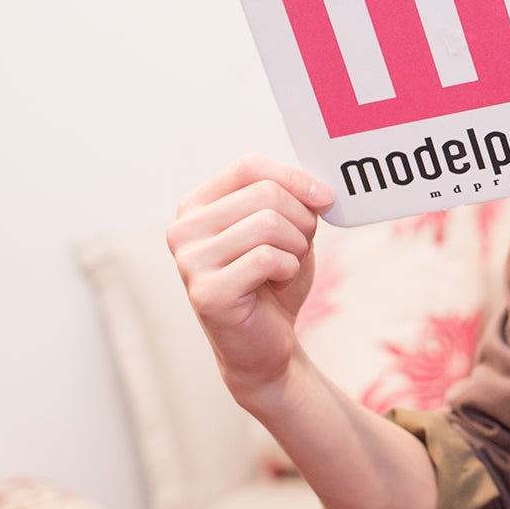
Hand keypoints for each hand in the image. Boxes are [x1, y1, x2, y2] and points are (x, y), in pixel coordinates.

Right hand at [166, 154, 333, 404]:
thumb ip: (292, 199)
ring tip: (285, 266)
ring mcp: (190, 262)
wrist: (267, 342)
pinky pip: (267, 258)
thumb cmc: (274, 279)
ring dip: (296, 246)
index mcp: (197, 205)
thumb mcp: (287, 227)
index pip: (249, 166)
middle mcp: (184, 229)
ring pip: (269, 223)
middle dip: (301, 220)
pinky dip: (288, 269)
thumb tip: (317, 187)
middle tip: (299, 246)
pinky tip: (275, 284)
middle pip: (265, 194)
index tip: (325, 198)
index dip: (295, 177)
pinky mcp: (207, 292)